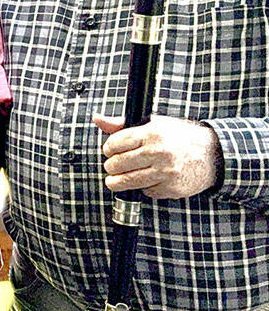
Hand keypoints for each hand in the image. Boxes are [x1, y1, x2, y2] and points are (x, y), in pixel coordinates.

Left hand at [95, 113, 221, 198]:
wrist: (213, 154)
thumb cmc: (179, 136)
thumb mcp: (153, 123)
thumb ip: (122, 125)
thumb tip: (98, 119)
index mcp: (152, 134)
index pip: (115, 144)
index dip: (109, 148)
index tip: (111, 151)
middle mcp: (159, 153)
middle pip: (117, 165)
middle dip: (111, 166)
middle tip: (114, 165)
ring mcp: (166, 172)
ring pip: (127, 182)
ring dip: (118, 181)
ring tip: (117, 178)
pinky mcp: (171, 188)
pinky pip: (145, 191)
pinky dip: (142, 188)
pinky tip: (148, 179)